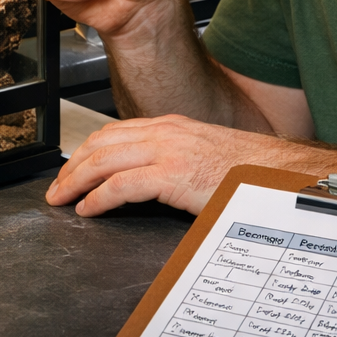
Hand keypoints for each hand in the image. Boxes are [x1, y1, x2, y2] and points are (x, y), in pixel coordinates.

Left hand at [47, 114, 262, 215]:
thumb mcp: (206, 156)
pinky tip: (89, 210)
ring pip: (104, 161)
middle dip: (72, 167)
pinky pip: (121, 185)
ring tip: (63, 200)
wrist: (280, 174)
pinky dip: (99, 198)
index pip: (115, 133)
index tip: (72, 170)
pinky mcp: (172, 175)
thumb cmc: (249, 171)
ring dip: (76, 182)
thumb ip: (177, 160)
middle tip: (56, 189)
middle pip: (101, 144)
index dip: (87, 152)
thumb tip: (153, 180)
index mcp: (172, 126)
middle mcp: (165, 132)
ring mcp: (168, 151)